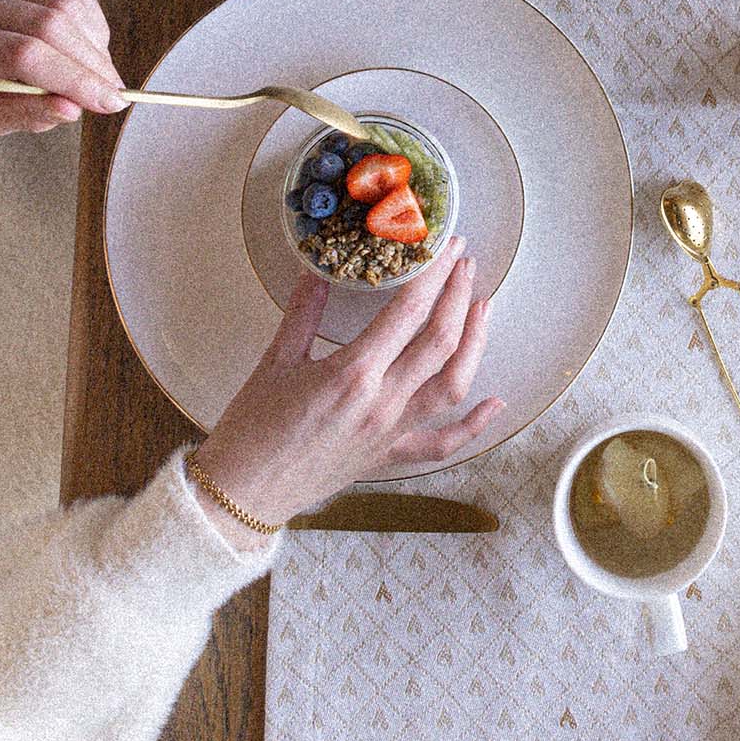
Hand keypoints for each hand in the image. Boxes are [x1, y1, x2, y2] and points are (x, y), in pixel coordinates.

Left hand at [0, 0, 125, 140]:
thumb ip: (23, 115)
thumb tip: (72, 109)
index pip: (24, 54)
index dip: (73, 78)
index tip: (107, 102)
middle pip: (50, 24)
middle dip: (91, 62)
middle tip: (113, 93)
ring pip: (64, 4)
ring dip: (93, 43)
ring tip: (98, 77)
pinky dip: (87, 25)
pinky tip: (85, 52)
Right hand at [190, 240, 500, 529]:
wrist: (243, 495)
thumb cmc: (251, 430)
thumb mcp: (275, 361)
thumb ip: (303, 312)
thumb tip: (319, 271)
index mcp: (353, 373)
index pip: (408, 312)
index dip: (435, 273)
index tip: (448, 245)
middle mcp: (382, 402)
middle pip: (440, 342)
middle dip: (459, 295)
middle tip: (466, 263)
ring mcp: (391, 432)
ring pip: (453, 386)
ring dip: (475, 344)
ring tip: (483, 308)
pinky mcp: (390, 456)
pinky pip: (442, 443)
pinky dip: (475, 424)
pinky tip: (496, 403)